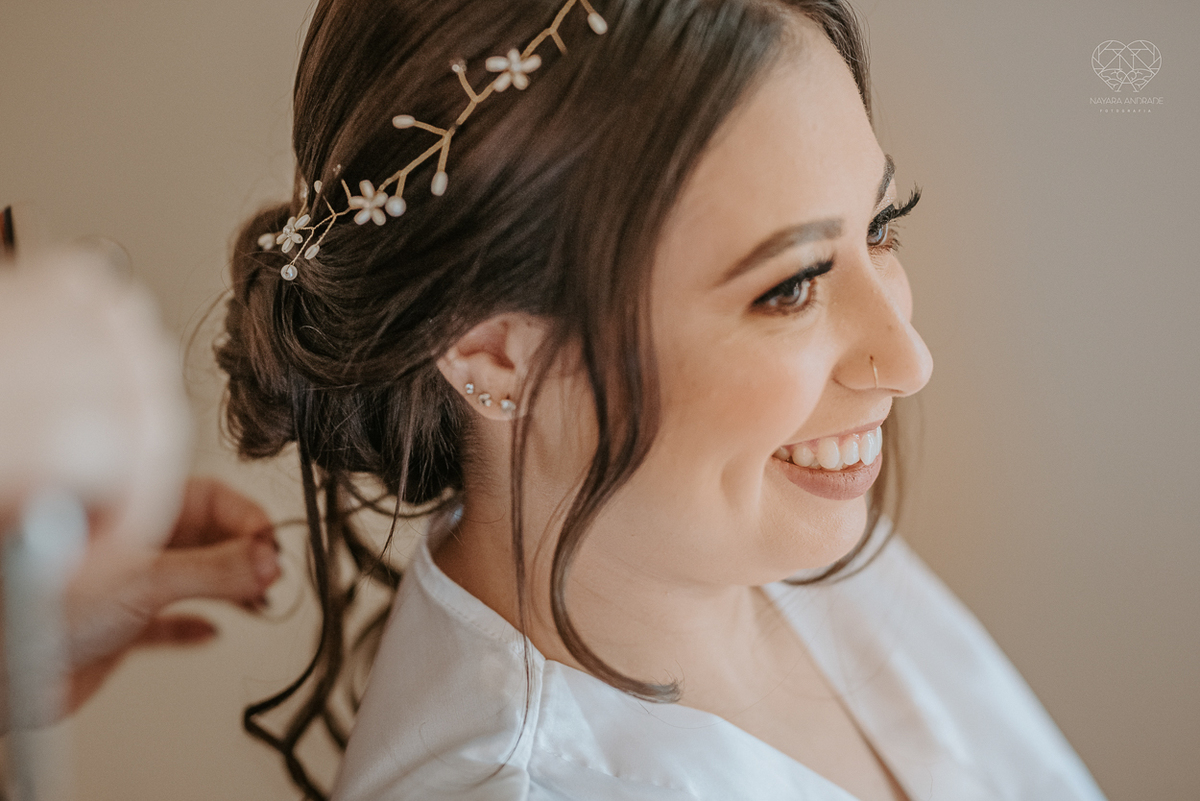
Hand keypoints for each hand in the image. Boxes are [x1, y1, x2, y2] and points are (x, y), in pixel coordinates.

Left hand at [61, 477, 280, 716]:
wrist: (6, 673)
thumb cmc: (42, 611)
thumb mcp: (145, 580)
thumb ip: (213, 571)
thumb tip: (265, 561)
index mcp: (138, 513)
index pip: (212, 500)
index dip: (247, 521)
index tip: (271, 548)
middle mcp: (136, 545)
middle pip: (211, 538)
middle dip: (245, 556)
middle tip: (269, 576)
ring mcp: (129, 585)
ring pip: (195, 579)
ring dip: (228, 591)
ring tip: (255, 602)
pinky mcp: (121, 627)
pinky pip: (169, 623)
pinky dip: (193, 627)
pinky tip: (209, 632)